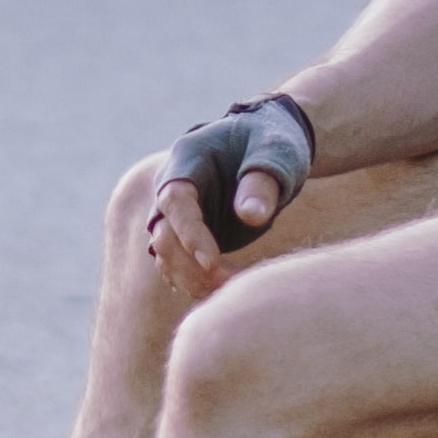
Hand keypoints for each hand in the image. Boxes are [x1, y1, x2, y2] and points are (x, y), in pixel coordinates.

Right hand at [146, 95, 317, 281]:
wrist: (268, 146)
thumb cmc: (272, 142)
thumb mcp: (275, 152)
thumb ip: (262, 182)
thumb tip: (251, 218)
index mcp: (187, 160)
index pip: (175, 200)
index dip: (189, 232)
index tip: (211, 263)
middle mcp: (172, 189)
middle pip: (163, 235)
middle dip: (190, 267)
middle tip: (229, 287)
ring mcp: (177, 215)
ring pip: (167, 257)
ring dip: (194, 281)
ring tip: (234, 294)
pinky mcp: (189, 236)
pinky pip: (181, 267)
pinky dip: (199, 284)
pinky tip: (226, 295)